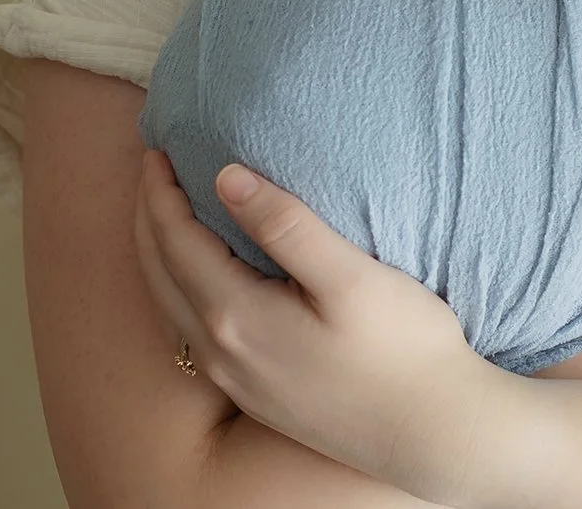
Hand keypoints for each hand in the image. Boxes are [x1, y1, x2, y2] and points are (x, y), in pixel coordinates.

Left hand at [133, 151, 525, 505]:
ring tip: (167, 213)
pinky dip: (179, 289)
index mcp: (237, 317)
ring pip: (170, 306)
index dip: (161, 192)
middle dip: (149, 217)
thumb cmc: (403, 349)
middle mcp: (223, 354)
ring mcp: (236, 381)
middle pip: (159, 274)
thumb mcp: (351, 276)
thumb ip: (286, 225)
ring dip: (159, 255)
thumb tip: (226, 178)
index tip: (159, 148)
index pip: (176, 241)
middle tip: (153, 169)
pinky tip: (199, 280)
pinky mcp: (255, 395)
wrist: (432, 433)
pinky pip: (192, 332)